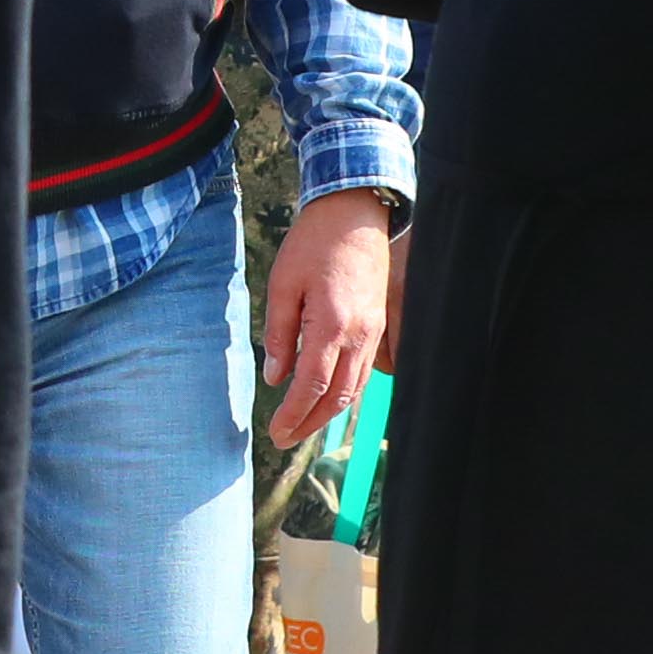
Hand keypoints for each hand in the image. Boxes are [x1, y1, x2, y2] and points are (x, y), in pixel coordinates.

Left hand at [257, 187, 396, 449]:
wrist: (355, 214)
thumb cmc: (314, 244)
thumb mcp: (283, 284)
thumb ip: (278, 333)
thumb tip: (275, 377)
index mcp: (331, 325)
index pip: (311, 385)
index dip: (293, 414)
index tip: (275, 432)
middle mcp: (358, 335)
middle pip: (336, 396)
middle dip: (309, 423)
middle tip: (283, 439)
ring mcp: (373, 332)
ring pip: (353, 388)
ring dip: (328, 413)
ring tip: (301, 426)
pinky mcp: (378, 325)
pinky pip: (363, 371)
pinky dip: (344, 392)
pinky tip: (327, 399)